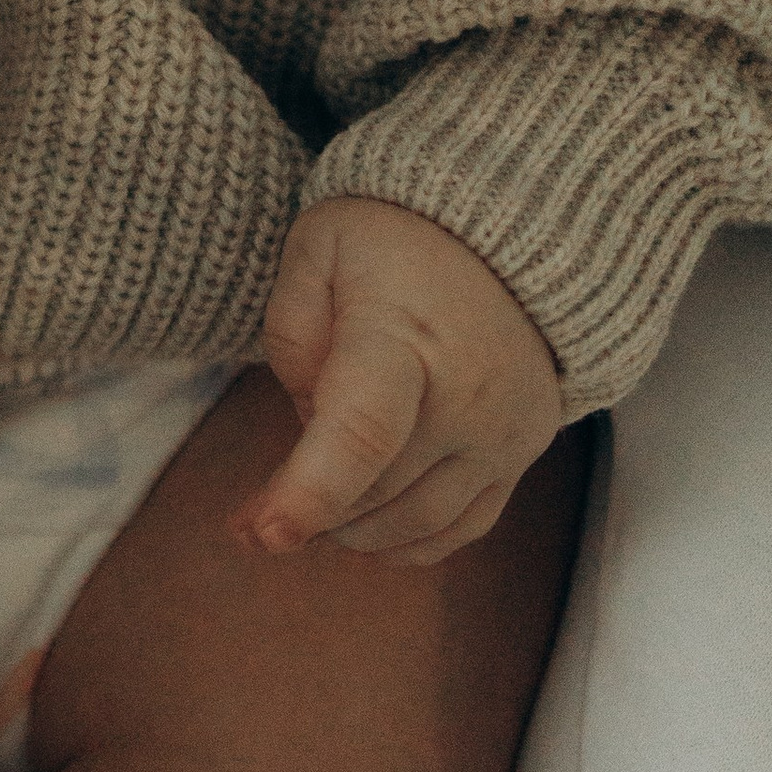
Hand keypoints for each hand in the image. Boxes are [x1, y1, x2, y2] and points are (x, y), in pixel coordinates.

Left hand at [233, 196, 562, 566]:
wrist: (502, 229)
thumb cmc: (389, 236)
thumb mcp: (316, 248)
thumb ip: (294, 333)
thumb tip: (309, 420)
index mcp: (405, 337)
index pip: (361, 434)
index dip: (310, 493)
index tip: (263, 534)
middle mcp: (468, 396)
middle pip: (377, 490)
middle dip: (304, 517)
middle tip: (248, 521)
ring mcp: (504, 432)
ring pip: (416, 522)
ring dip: (351, 533)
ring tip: (303, 517)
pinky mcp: (523, 451)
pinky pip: (463, 527)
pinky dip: (408, 542)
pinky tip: (363, 528)